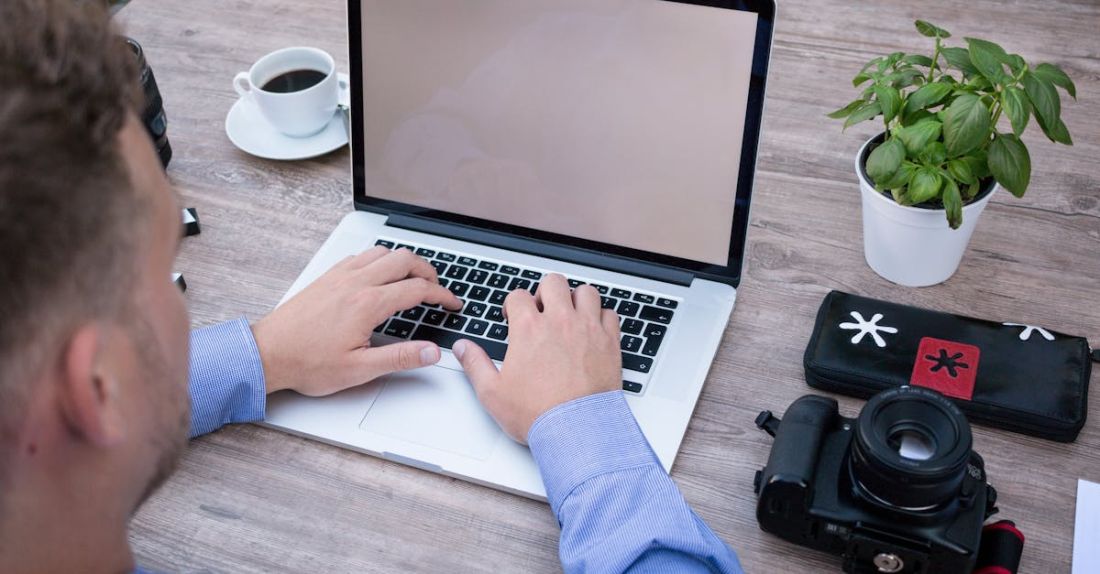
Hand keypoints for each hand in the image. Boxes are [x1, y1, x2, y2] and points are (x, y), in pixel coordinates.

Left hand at [252, 246, 461, 395]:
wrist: (268, 353)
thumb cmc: (307, 362)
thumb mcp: (360, 369)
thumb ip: (400, 358)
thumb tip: (431, 352)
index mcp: (368, 304)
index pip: (417, 289)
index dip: (442, 295)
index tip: (451, 304)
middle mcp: (355, 282)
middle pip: (404, 259)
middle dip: (428, 271)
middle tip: (437, 288)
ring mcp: (340, 276)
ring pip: (382, 251)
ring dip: (404, 261)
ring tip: (413, 277)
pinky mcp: (327, 276)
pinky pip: (361, 255)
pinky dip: (379, 259)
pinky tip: (379, 275)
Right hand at [452, 273, 620, 442]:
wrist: (578, 430)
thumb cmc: (538, 414)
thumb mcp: (493, 393)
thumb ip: (475, 365)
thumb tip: (463, 348)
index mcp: (529, 329)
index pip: (518, 296)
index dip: (513, 304)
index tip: (514, 316)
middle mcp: (560, 322)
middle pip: (553, 282)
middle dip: (545, 292)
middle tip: (543, 310)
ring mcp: (588, 329)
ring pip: (585, 292)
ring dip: (576, 299)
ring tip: (570, 314)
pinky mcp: (610, 342)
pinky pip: (610, 314)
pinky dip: (602, 317)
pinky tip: (594, 329)